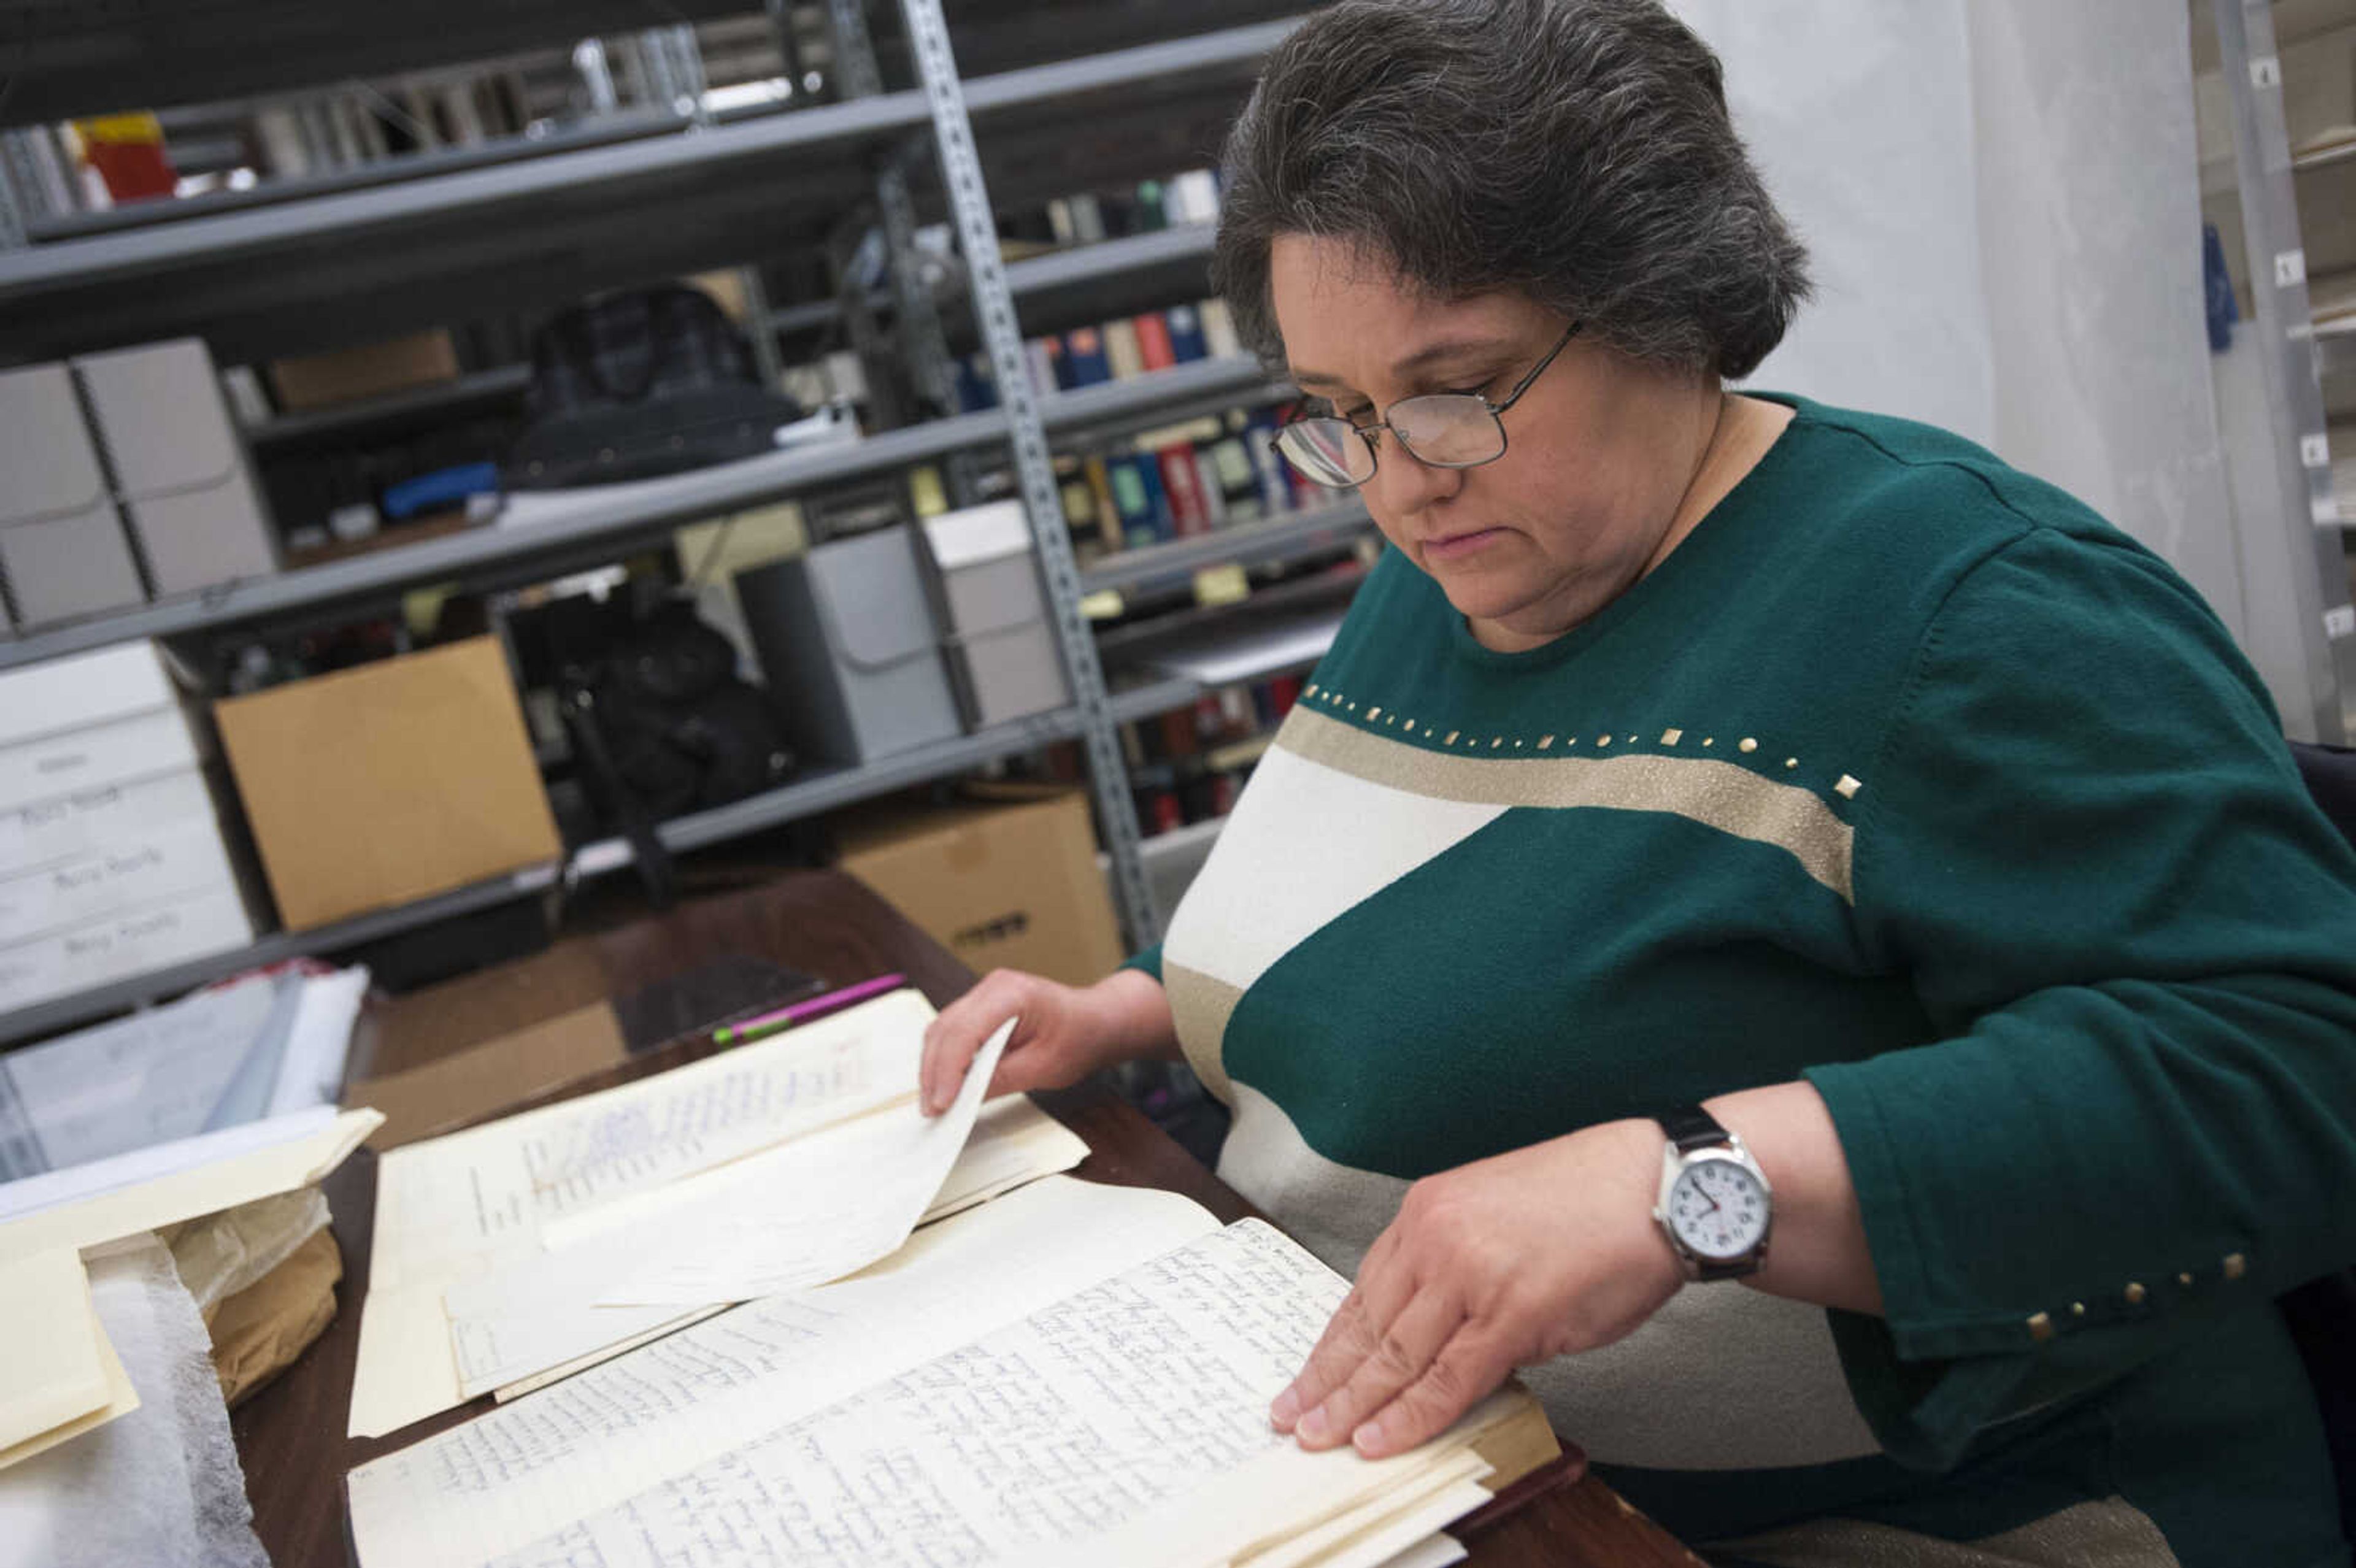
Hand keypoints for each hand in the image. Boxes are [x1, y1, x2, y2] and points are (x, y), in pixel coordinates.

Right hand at [918, 968, 1166, 1114]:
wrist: (1095, 1021)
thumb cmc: (1079, 1038)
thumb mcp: (1045, 1067)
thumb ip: (1001, 1079)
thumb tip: (960, 1098)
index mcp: (1013, 993)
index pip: (966, 1031)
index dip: (948, 1069)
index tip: (942, 1104)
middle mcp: (992, 986)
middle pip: (946, 1029)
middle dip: (934, 1073)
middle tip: (931, 1112)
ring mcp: (983, 994)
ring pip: (942, 1030)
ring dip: (933, 1068)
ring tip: (934, 1105)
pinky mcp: (979, 1008)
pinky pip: (952, 1032)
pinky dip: (944, 1060)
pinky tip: (943, 1086)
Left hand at [1271, 1119, 1680, 1458]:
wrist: (1661, 1184)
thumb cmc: (1592, 1201)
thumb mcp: (1497, 1213)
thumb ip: (1457, 1268)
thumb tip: (1434, 1334)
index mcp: (1429, 1209)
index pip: (1363, 1290)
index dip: (1331, 1343)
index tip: (1305, 1376)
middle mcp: (1437, 1237)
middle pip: (1365, 1325)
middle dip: (1324, 1380)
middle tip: (1290, 1416)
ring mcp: (1471, 1275)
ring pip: (1395, 1356)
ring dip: (1353, 1406)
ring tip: (1320, 1438)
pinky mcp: (1511, 1314)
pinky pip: (1446, 1380)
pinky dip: (1410, 1417)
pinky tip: (1380, 1439)